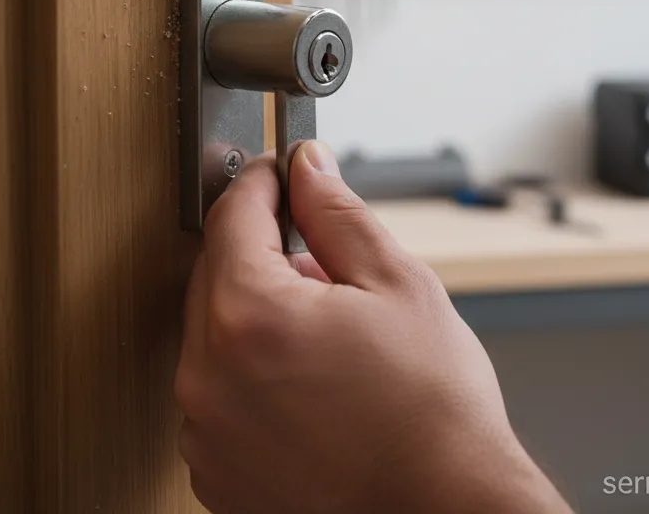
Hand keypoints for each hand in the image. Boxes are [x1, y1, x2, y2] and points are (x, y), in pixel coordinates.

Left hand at [175, 142, 571, 513]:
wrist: (442, 513)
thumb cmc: (431, 411)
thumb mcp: (396, 282)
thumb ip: (337, 213)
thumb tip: (309, 169)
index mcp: (249, 316)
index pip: (232, 214)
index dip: (262, 179)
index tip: (282, 170)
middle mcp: (208, 376)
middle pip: (215, 269)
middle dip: (264, 245)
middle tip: (322, 251)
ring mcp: (206, 431)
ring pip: (215, 330)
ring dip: (258, 307)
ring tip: (330, 323)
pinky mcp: (217, 469)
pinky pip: (218, 388)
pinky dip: (252, 365)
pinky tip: (312, 374)